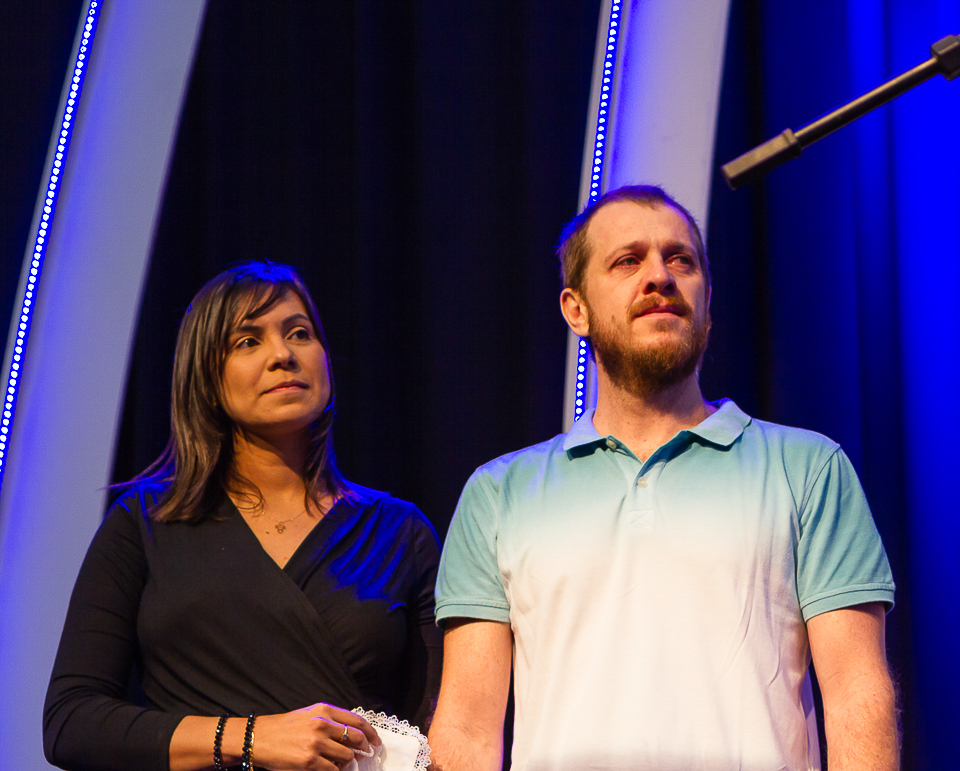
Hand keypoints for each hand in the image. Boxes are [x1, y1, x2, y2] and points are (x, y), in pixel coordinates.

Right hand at [252, 703, 379, 770]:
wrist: (260, 738)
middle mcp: (323, 724)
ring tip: (341, 763)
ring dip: (347, 763)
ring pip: (347, 756)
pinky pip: (333, 770)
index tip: (375, 741)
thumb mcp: (310, 715)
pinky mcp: (310, 761)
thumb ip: (331, 720)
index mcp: (324, 710)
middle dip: (364, 749)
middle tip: (365, 755)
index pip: (357, 721)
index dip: (370, 733)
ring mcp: (317, 743)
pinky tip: (330, 769)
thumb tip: (354, 733)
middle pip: (356, 738)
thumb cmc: (285, 728)